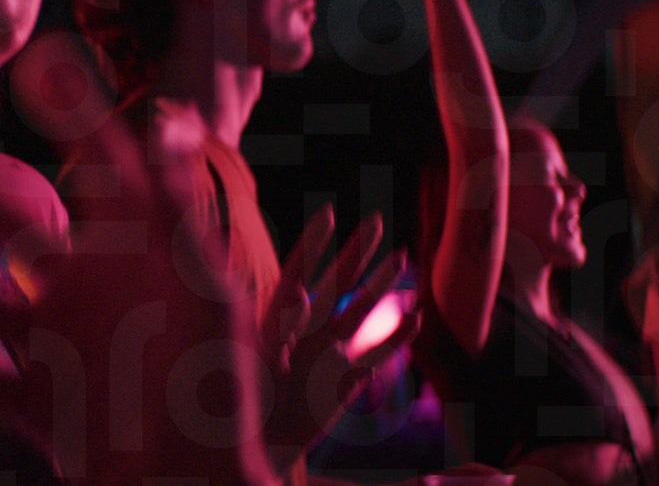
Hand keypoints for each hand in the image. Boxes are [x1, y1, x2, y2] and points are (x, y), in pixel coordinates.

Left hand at [264, 211, 419, 458]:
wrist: (255, 445)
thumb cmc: (243, 400)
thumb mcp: (255, 354)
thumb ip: (279, 323)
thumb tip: (298, 288)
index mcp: (275, 319)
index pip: (299, 271)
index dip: (314, 243)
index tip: (330, 213)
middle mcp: (304, 331)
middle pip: (335, 283)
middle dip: (357, 253)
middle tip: (377, 222)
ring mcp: (327, 355)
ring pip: (360, 311)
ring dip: (380, 285)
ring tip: (402, 256)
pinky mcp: (344, 382)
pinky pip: (375, 355)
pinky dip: (396, 338)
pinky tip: (415, 317)